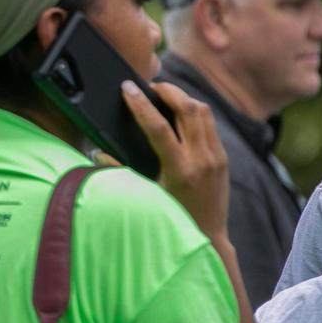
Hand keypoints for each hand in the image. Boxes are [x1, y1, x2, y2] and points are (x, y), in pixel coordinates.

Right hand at [120, 80, 228, 240]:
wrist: (209, 235)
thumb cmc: (172, 218)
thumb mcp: (146, 195)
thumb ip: (121, 172)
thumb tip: (98, 153)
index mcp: (179, 170)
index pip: (159, 127)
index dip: (141, 104)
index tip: (128, 88)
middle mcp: (202, 159)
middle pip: (188, 108)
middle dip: (167, 91)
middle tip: (149, 87)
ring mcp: (216, 156)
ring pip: (203, 110)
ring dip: (182, 98)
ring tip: (164, 95)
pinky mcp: (223, 157)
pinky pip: (210, 123)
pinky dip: (194, 111)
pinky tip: (180, 113)